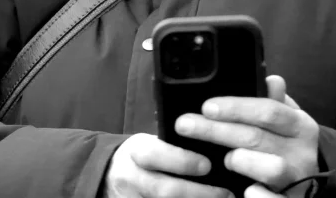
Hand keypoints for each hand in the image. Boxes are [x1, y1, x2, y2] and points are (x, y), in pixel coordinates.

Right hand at [104, 133, 232, 197]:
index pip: (156, 154)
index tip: (208, 165)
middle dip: (197, 192)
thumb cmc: (144, 154)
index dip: (182, 161)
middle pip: (163, 188)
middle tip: (225, 193)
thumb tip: (213, 143)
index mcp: (137, 151)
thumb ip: (175, 144)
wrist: (110, 174)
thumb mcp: (152, 142)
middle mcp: (132, 177)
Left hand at [174, 75, 319, 197]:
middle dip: (217, 131)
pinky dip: (260, 196)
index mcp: (301, 126)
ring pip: (271, 168)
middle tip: (186, 125)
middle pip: (257, 137)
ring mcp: (297, 180)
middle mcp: (302, 152)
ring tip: (226, 158)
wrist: (306, 182)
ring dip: (243, 161)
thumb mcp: (285, 121)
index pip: (268, 111)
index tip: (206, 106)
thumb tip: (271, 80)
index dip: (236, 108)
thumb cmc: (287, 146)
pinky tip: (245, 191)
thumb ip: (274, 102)